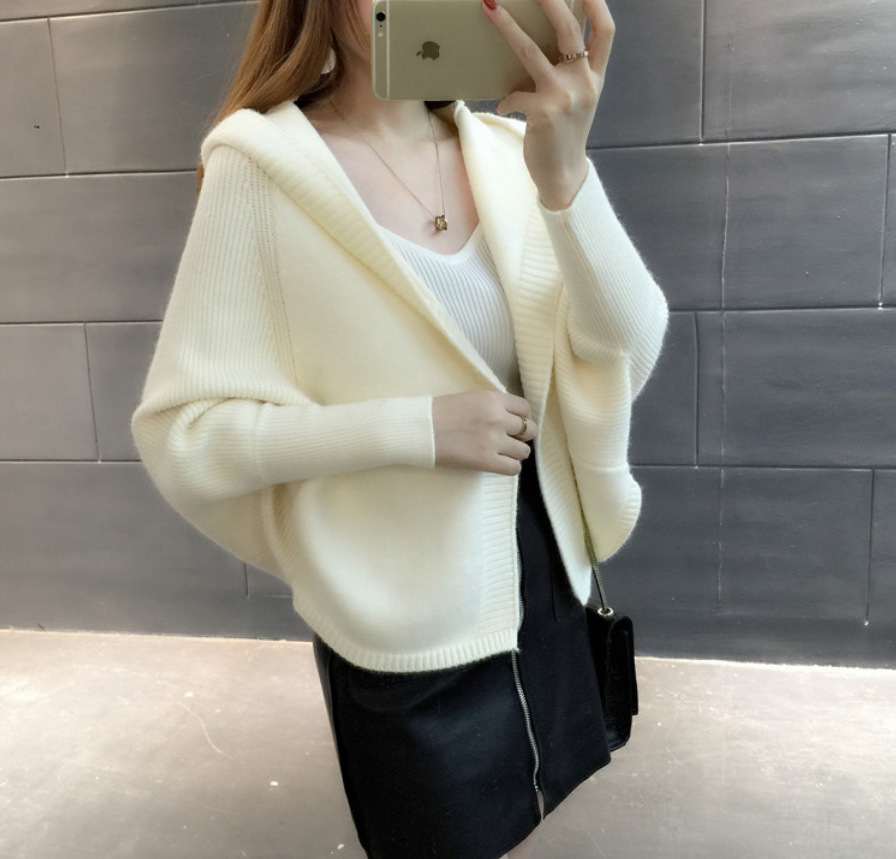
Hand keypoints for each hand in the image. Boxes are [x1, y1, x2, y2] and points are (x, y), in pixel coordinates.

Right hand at [432, 391, 537, 475]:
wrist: (420, 429)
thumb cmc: (439, 412)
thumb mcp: (470, 399)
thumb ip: (491, 405)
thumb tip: (508, 416)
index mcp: (493, 399)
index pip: (525, 408)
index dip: (522, 418)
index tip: (515, 424)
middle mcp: (498, 418)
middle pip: (529, 430)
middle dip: (521, 436)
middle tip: (509, 440)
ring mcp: (494, 441)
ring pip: (523, 451)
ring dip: (515, 453)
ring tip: (502, 453)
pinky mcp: (486, 461)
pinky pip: (513, 468)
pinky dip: (509, 467)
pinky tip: (499, 464)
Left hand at [482, 0, 614, 209]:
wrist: (564, 175)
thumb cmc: (565, 134)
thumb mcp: (577, 100)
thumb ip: (570, 72)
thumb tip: (542, 42)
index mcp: (594, 76)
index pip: (605, 30)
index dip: (597, 3)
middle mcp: (584, 82)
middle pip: (568, 28)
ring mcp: (564, 96)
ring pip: (531, 51)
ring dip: (508, 26)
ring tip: (489, 7)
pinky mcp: (543, 112)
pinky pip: (515, 94)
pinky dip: (506, 99)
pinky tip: (505, 106)